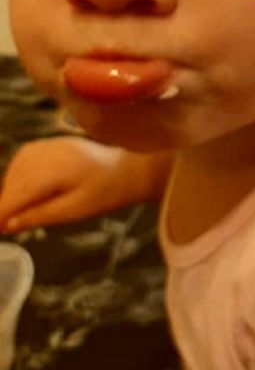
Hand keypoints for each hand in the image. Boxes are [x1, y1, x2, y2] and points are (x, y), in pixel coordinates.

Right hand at [0, 136, 170, 233]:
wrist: (127, 168)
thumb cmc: (105, 192)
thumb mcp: (75, 210)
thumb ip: (41, 215)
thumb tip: (9, 225)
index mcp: (55, 169)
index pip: (17, 192)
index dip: (2, 212)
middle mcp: (49, 152)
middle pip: (14, 180)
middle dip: (6, 203)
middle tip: (5, 226)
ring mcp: (50, 144)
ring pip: (16, 168)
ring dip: (11, 189)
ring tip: (15, 211)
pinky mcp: (52, 143)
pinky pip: (25, 157)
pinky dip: (19, 174)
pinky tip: (24, 189)